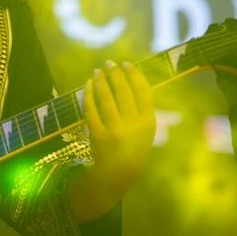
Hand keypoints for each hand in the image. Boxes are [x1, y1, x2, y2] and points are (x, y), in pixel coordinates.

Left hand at [71, 61, 155, 221]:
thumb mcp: (147, 130)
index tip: (127, 64)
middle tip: (109, 63)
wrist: (120, 172)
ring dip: (101, 81)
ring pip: (106, 99)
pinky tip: (88, 85)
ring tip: (97, 71)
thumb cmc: (135, 146)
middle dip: (115, 74)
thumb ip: (143, 108)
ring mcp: (114, 131)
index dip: (134, 75)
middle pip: (123, 92)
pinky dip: (89, 95)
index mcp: (148, 122)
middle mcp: (133, 126)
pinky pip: (91, 110)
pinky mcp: (98, 135)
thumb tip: (134, 78)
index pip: (143, 92)